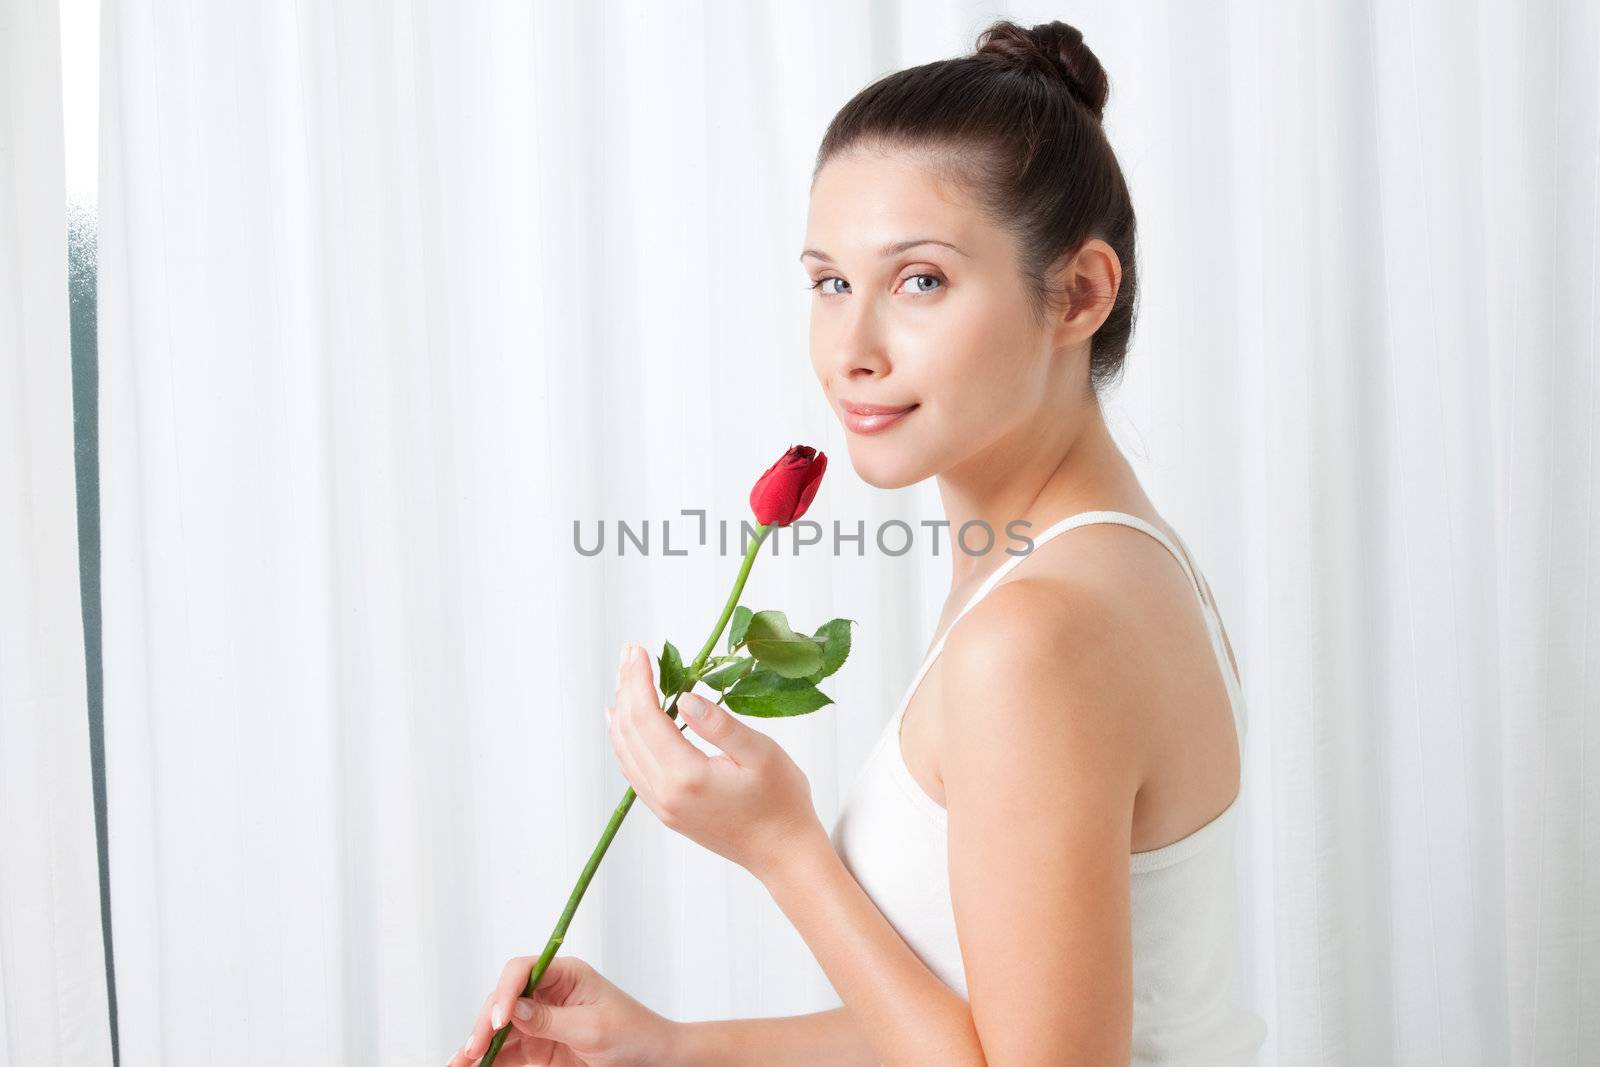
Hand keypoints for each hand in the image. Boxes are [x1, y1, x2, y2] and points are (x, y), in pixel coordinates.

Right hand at [447, 954, 678, 1066]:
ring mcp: (541, 1020)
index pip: (522, 971)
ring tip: (459, 1065)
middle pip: (503, 1001)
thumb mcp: (592, 1028)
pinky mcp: (538, 1046)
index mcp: (564, 974)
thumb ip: (550, 1019)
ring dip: (478, 1045)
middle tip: (472, 1051)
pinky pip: (508, 1051)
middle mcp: (548, 992)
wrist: (653, 1059)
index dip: (504, 993)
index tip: (498, 1021)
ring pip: (499, 1029)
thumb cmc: (633, 1034)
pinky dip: (490, 1060)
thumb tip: (513, 1010)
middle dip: (484, 1024)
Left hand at [607, 641, 823, 880]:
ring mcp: (662, 806)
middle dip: (627, 688)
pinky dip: (624, 739)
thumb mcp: (761, 754)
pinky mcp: (666, 811)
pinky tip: (624, 722)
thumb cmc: (782, 802)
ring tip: (626, 677)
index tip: (638, 649)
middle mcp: (665, 794)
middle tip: (630, 653)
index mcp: (686, 777)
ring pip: (624, 751)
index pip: (647, 717)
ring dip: (622, 711)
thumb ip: (720, 724)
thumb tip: (684, 697)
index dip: (639, 680)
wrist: (783, 854)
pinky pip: (632, 769)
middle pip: (629, 731)